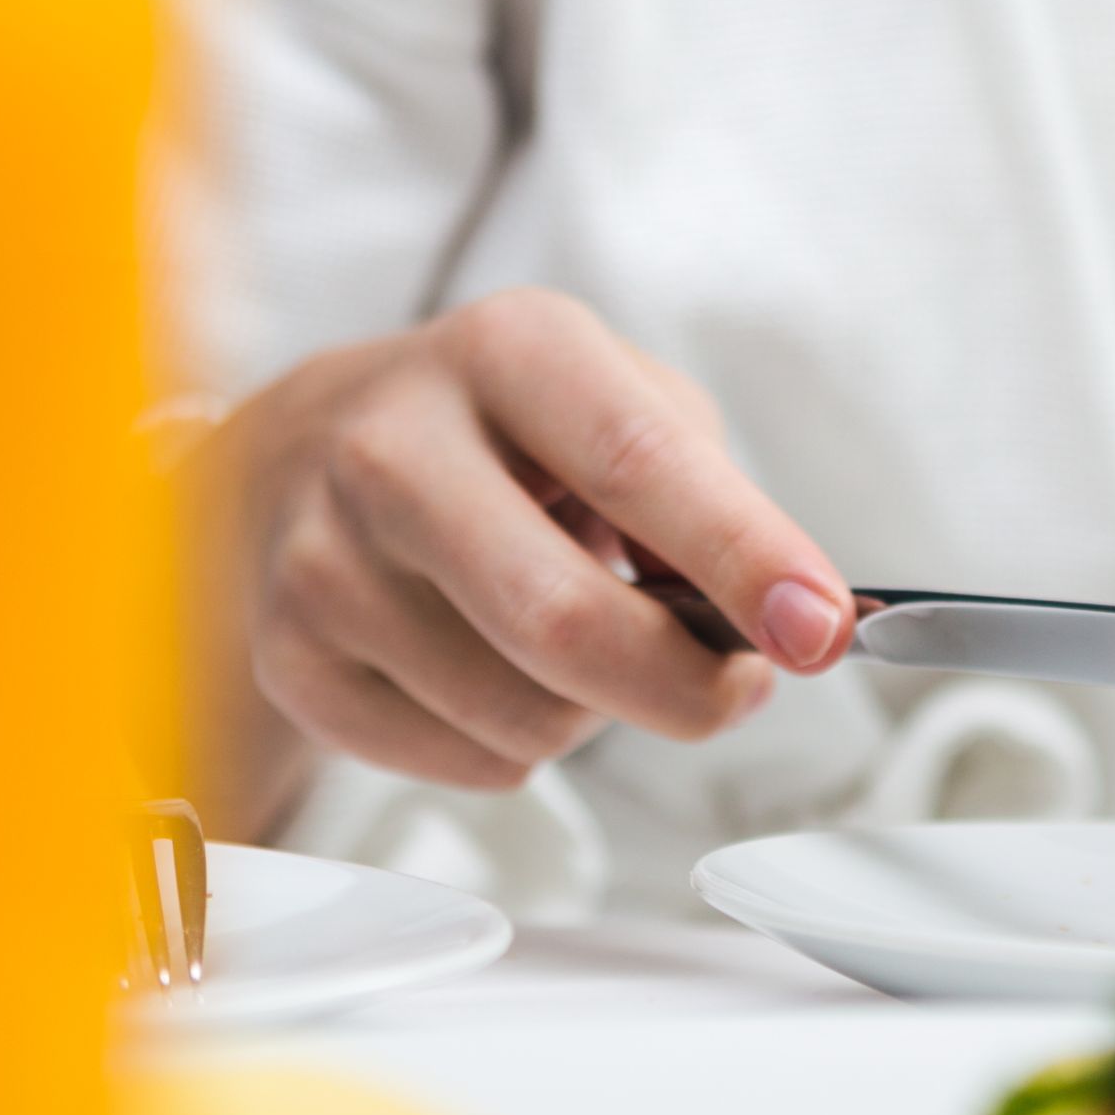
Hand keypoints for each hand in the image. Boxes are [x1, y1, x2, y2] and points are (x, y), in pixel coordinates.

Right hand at [227, 288, 852, 802]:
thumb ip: (710, 491)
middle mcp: (392, 444)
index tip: (822, 629)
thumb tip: (789, 619)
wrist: (295, 462)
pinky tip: (488, 669)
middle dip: (683, 685)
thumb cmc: (498, 436)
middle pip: (564, 619)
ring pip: (523, 716)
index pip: (637, 462)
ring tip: (570, 642)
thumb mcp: (612, 399)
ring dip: (594, 712)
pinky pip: (469, 763)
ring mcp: (324, 558)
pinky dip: (517, 743)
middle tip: (736, 690)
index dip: (744, 556)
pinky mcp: (292, 660)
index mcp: (505, 351)